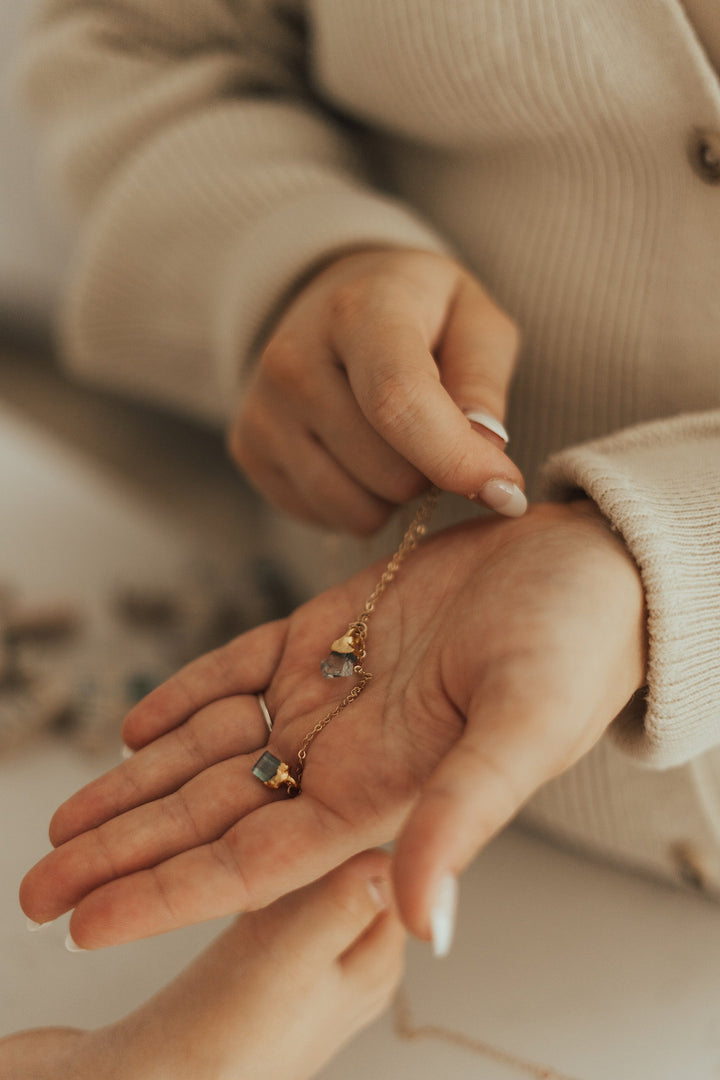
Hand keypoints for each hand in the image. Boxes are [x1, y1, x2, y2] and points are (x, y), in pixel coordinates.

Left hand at [20, 502, 645, 947]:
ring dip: (135, 784)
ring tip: (66, 820)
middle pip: (208, 814)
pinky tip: (137, 724)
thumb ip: (462, 820)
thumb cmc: (573, 645)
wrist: (584, 562)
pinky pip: (238, 669)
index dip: (163, 892)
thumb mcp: (524, 730)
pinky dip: (185, 694)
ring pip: (209, 748)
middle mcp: (345, 754)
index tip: (83, 922)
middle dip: (122, 850)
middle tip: (38, 885)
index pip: (249, 861)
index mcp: (383, 792)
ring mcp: (329, 692)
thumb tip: (425, 926)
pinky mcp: (326, 629)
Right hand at [228, 248, 524, 533]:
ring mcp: (261, 409)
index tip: (507, 493)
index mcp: (357, 310)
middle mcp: (291, 358)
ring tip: (392, 441)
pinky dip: (356, 500)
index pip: (399, 402)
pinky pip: (326, 518)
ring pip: (357, 510)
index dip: (457, 460)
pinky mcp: (248, 450)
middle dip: (432, 472)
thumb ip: (484, 381)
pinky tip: (356, 452)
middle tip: (433, 430)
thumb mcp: (474, 319)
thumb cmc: (421, 313)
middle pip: (388, 472)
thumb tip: (485, 453)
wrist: (335, 300)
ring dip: (393, 493)